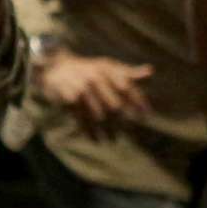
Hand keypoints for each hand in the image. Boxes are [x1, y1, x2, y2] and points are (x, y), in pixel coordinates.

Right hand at [39, 51, 153, 138]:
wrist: (56, 69)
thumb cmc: (88, 70)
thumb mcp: (107, 67)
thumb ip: (128, 73)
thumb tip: (150, 72)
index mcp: (107, 69)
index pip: (127, 88)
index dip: (138, 102)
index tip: (146, 116)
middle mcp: (95, 78)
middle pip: (114, 106)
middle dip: (121, 122)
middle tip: (128, 134)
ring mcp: (81, 89)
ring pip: (98, 116)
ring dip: (106, 130)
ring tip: (112, 140)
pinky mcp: (69, 100)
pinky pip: (82, 119)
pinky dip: (89, 131)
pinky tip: (95, 139)